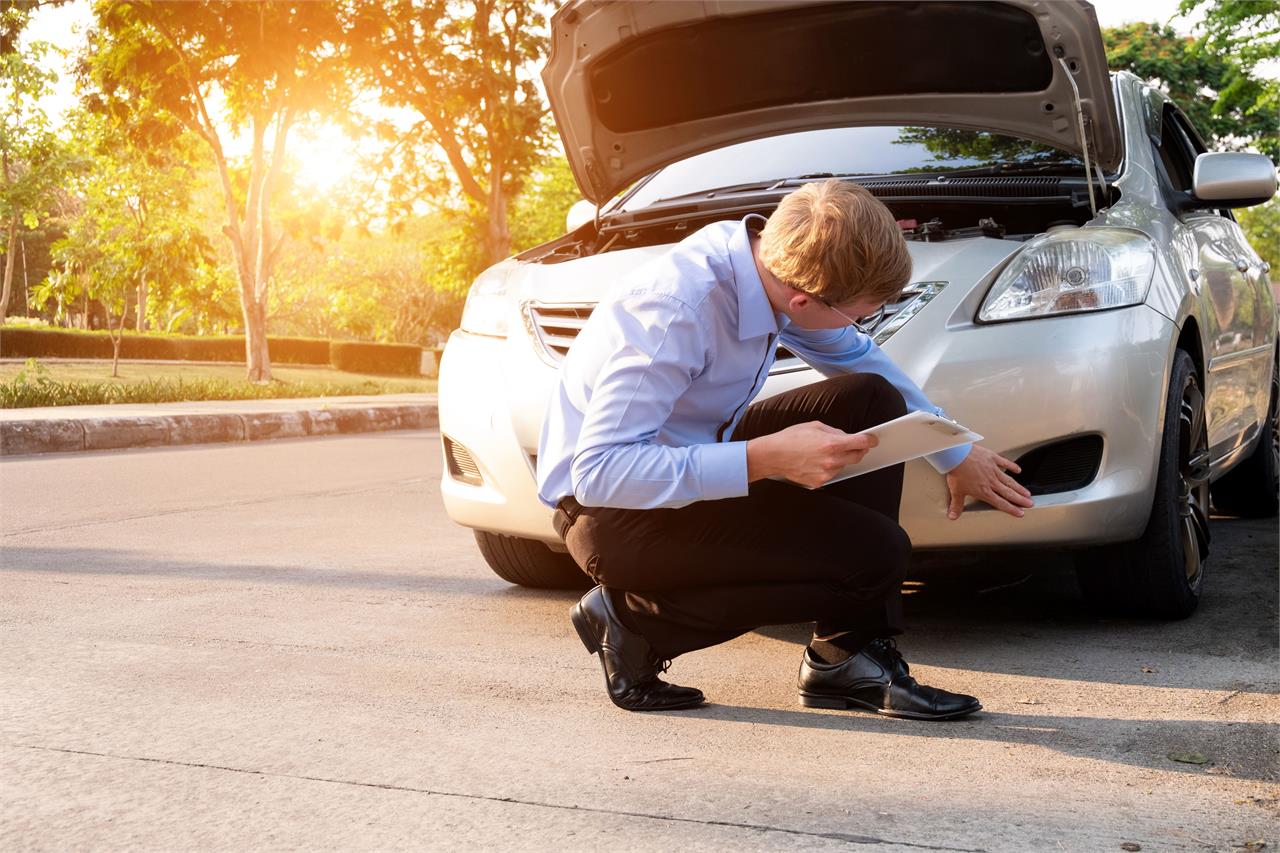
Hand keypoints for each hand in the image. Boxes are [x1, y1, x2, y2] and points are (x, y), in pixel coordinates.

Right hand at [746, 421, 878, 487]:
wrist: (773, 456)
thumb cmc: (790, 439)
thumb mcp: (815, 426)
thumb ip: (834, 432)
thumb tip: (846, 436)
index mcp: (832, 444)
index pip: (861, 443)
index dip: (870, 440)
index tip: (872, 439)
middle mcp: (831, 460)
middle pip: (857, 456)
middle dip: (858, 449)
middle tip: (854, 445)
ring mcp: (826, 473)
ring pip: (844, 465)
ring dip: (841, 459)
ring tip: (825, 452)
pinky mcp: (820, 482)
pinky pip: (832, 473)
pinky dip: (829, 467)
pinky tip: (817, 461)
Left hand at [944, 445, 1033, 518]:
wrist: (956, 455)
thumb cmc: (956, 472)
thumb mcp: (956, 491)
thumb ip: (956, 505)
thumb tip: (953, 516)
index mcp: (984, 491)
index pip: (1000, 503)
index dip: (1011, 509)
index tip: (1020, 512)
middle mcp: (991, 482)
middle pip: (1009, 493)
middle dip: (1020, 499)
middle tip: (1030, 503)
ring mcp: (993, 470)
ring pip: (1009, 481)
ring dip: (1019, 487)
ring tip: (1027, 492)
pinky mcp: (992, 458)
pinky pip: (1005, 463)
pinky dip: (1012, 466)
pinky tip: (1018, 470)